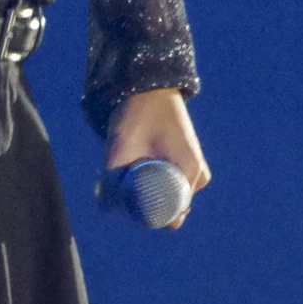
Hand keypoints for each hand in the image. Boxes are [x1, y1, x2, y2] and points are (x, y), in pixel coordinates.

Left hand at [104, 88, 210, 227]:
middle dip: (149, 204)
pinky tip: (140, 165)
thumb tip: (104, 209)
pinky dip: (157, 180)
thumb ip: (112, 178)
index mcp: (191, 172)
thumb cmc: (137, 114)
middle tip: (125, 184)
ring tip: (131, 169)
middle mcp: (198, 175)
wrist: (148, 85)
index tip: (127, 207)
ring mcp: (195, 168)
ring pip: (171, 195)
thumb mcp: (121, 147)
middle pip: (171, 207)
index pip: (173, 217)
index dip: (149, 218)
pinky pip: (173, 182)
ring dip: (152, 191)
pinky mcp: (188, 160)